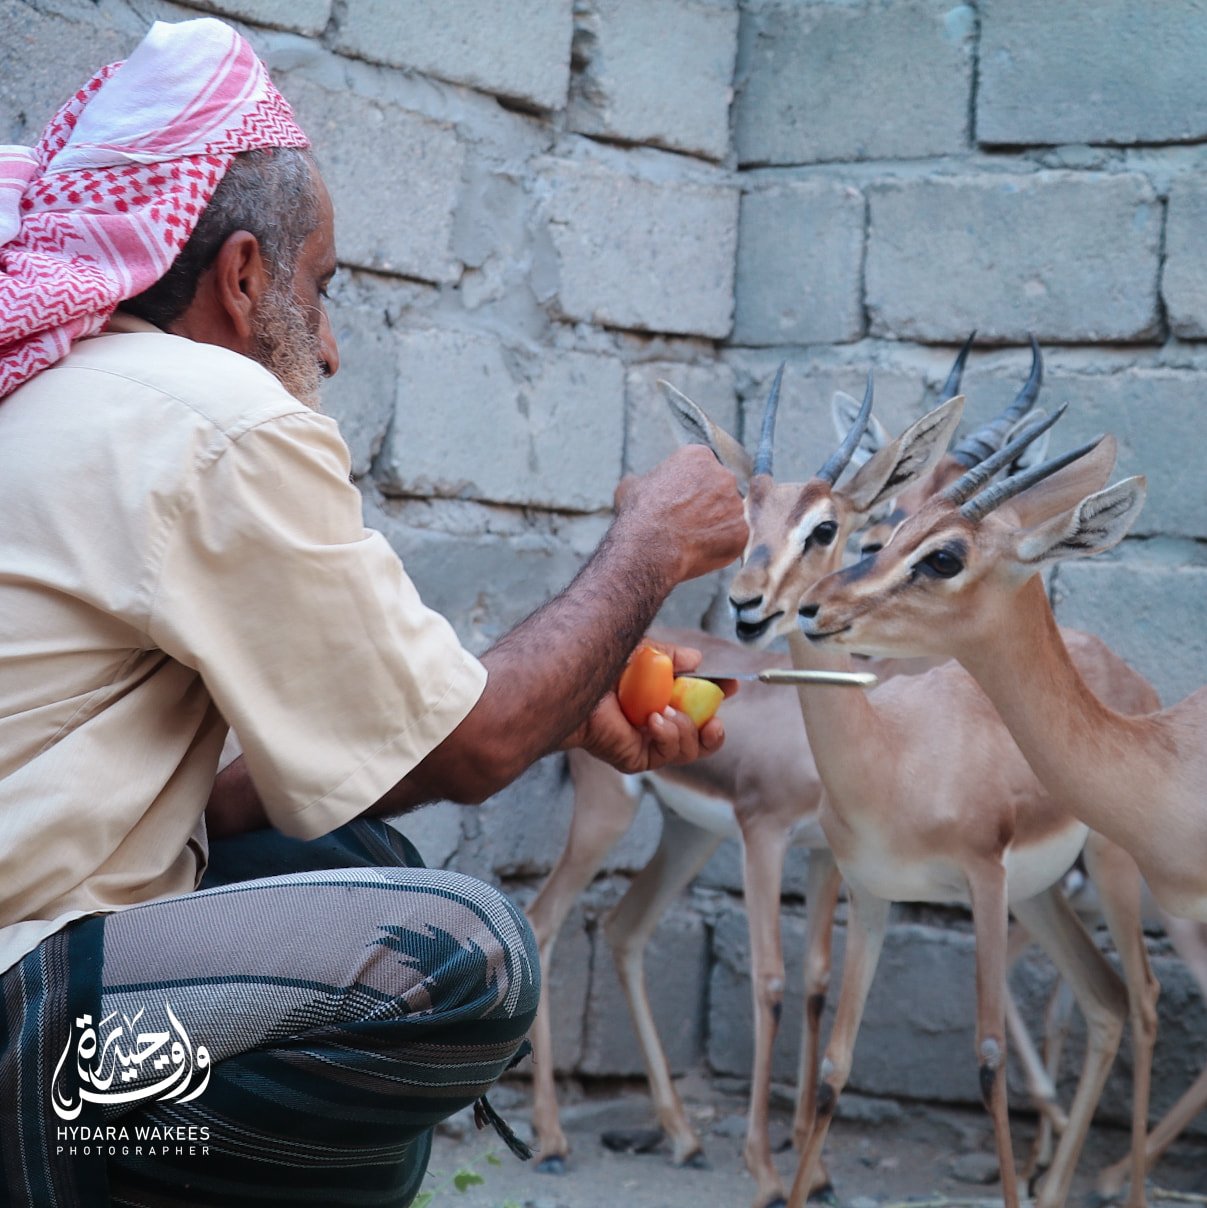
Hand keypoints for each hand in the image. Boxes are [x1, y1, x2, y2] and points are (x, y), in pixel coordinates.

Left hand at [565, 640, 736, 773]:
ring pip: (690, 750)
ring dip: (686, 729)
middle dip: (714, 730)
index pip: (699, 707)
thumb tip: (696, 658)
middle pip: (702, 740)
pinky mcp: (636, 759)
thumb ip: (671, 657)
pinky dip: (668, 736)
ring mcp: (648, 746)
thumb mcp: (646, 655)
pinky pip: (668, 755)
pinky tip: (654, 719)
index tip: (733, 684)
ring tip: (665, 711)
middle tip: (714, 717)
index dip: (719, 698)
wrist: (575, 682)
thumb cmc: (602, 667)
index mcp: (662, 701)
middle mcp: (658, 727)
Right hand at [614, 445, 746, 582]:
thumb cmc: (638, 516)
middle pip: (721, 488)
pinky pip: (735, 538)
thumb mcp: (630, 487)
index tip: (680, 501)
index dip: (691, 487)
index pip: (702, 468)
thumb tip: (637, 483)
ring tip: (693, 539)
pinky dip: (722, 545)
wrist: (650, 547)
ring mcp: (735, 503)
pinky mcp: (741, 530)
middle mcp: (723, 474)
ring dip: (717, 524)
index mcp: (698, 456)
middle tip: (688, 522)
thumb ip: (644, 480)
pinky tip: (702, 550)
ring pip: (730, 514)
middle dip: (709, 504)